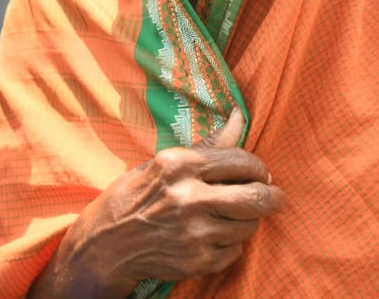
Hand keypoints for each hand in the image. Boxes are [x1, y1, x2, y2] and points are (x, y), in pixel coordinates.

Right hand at [28, 107, 283, 298]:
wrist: (105, 244)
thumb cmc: (136, 196)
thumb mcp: (164, 163)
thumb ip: (208, 146)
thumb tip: (239, 117)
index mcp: (178, 165)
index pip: (242, 161)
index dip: (259, 168)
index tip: (261, 173)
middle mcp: (187, 197)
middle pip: (257, 197)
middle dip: (272, 197)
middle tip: (273, 197)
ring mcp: (193, 232)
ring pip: (249, 226)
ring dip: (246, 221)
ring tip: (229, 216)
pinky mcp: (197, 261)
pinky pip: (235, 251)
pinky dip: (230, 245)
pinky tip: (211, 236)